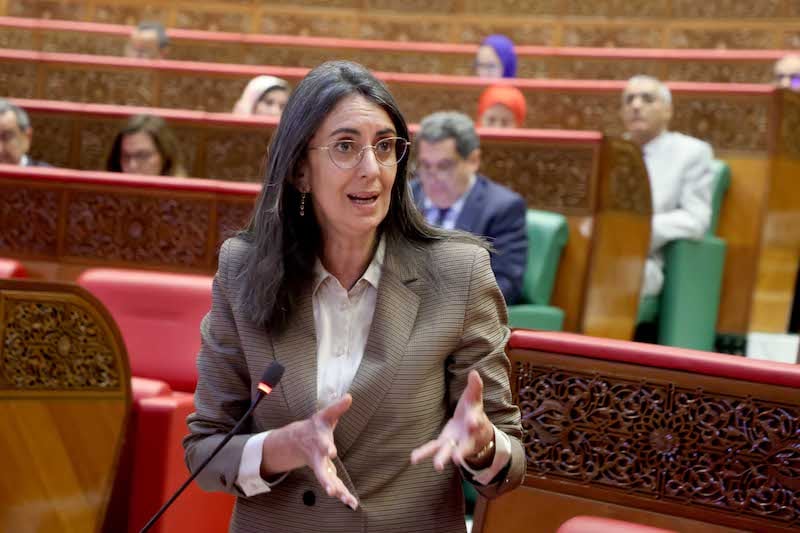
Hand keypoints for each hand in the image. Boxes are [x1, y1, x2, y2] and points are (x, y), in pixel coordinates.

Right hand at [261, 394, 357, 509]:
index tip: (331, 452)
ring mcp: (320, 468)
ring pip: (327, 482)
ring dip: (337, 491)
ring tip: (346, 501)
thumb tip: (350, 396)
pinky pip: (334, 486)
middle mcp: (318, 457)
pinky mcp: (326, 474)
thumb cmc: (315, 426)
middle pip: (321, 470)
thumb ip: (337, 408)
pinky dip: (342, 495)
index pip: (322, 444)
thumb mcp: (324, 416)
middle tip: (331, 490)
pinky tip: (352, 503)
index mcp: (318, 441)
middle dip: (326, 480)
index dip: (326, 447)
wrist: (298, 440)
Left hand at [410, 370, 494, 470]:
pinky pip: (433, 448)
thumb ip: (475, 387)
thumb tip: (474, 372)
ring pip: (449, 451)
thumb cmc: (474, 411)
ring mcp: (455, 443)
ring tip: (437, 466)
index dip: (475, 421)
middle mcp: (467, 437)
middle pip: (465, 445)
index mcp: (476, 422)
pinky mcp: (444, 443)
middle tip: (457, 459)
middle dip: (461, 452)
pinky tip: (414, 458)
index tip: (473, 423)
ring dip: (442, 458)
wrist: (477, 431)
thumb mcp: (475, 398)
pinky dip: (424, 453)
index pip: (476, 421)